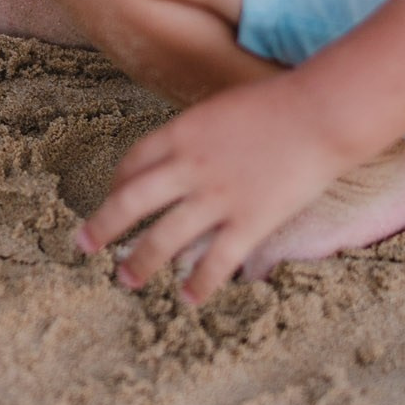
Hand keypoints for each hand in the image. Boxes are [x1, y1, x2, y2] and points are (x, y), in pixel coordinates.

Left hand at [74, 77, 362, 303]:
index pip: (133, 163)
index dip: (117, 183)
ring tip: (126, 280)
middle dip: (102, 226)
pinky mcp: (250, 221)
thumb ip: (198, 137)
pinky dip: (199, 283)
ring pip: (165, 237)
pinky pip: (216, 260)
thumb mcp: (221, 110)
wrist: (320, 114)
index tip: (112, 197)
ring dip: (141, 262)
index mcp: (179, 133)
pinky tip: (187, 298)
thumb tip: (184, 159)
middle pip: (131, 201)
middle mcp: (188, 167)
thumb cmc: (277, 105)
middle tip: (83, 246)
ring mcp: (217, 197)